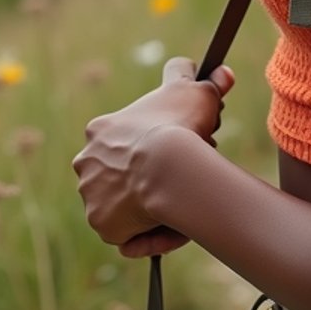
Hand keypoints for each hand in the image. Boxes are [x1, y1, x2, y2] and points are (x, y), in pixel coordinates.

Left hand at [72, 57, 233, 250]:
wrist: (169, 166)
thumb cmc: (181, 126)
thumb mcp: (196, 91)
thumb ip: (207, 82)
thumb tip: (223, 72)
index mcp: (101, 129)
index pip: (128, 141)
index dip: (157, 147)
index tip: (180, 153)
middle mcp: (87, 161)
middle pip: (123, 175)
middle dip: (150, 179)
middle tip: (183, 180)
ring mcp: (91, 193)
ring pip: (126, 206)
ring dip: (151, 208)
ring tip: (184, 207)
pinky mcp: (101, 223)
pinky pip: (127, 235)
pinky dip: (150, 236)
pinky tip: (176, 230)